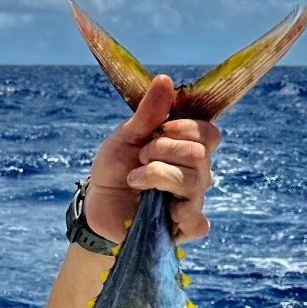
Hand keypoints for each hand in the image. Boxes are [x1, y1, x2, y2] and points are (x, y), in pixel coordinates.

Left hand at [81, 75, 217, 243]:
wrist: (96, 202)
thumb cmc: (115, 166)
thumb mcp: (126, 136)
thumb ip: (148, 113)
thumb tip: (165, 80)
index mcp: (187, 147)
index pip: (209, 133)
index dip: (185, 129)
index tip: (158, 130)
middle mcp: (196, 173)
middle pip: (199, 156)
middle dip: (164, 151)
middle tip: (140, 156)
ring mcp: (190, 200)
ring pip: (194, 183)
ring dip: (158, 175)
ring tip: (134, 179)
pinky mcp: (181, 227)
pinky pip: (198, 223)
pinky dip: (182, 215)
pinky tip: (163, 210)